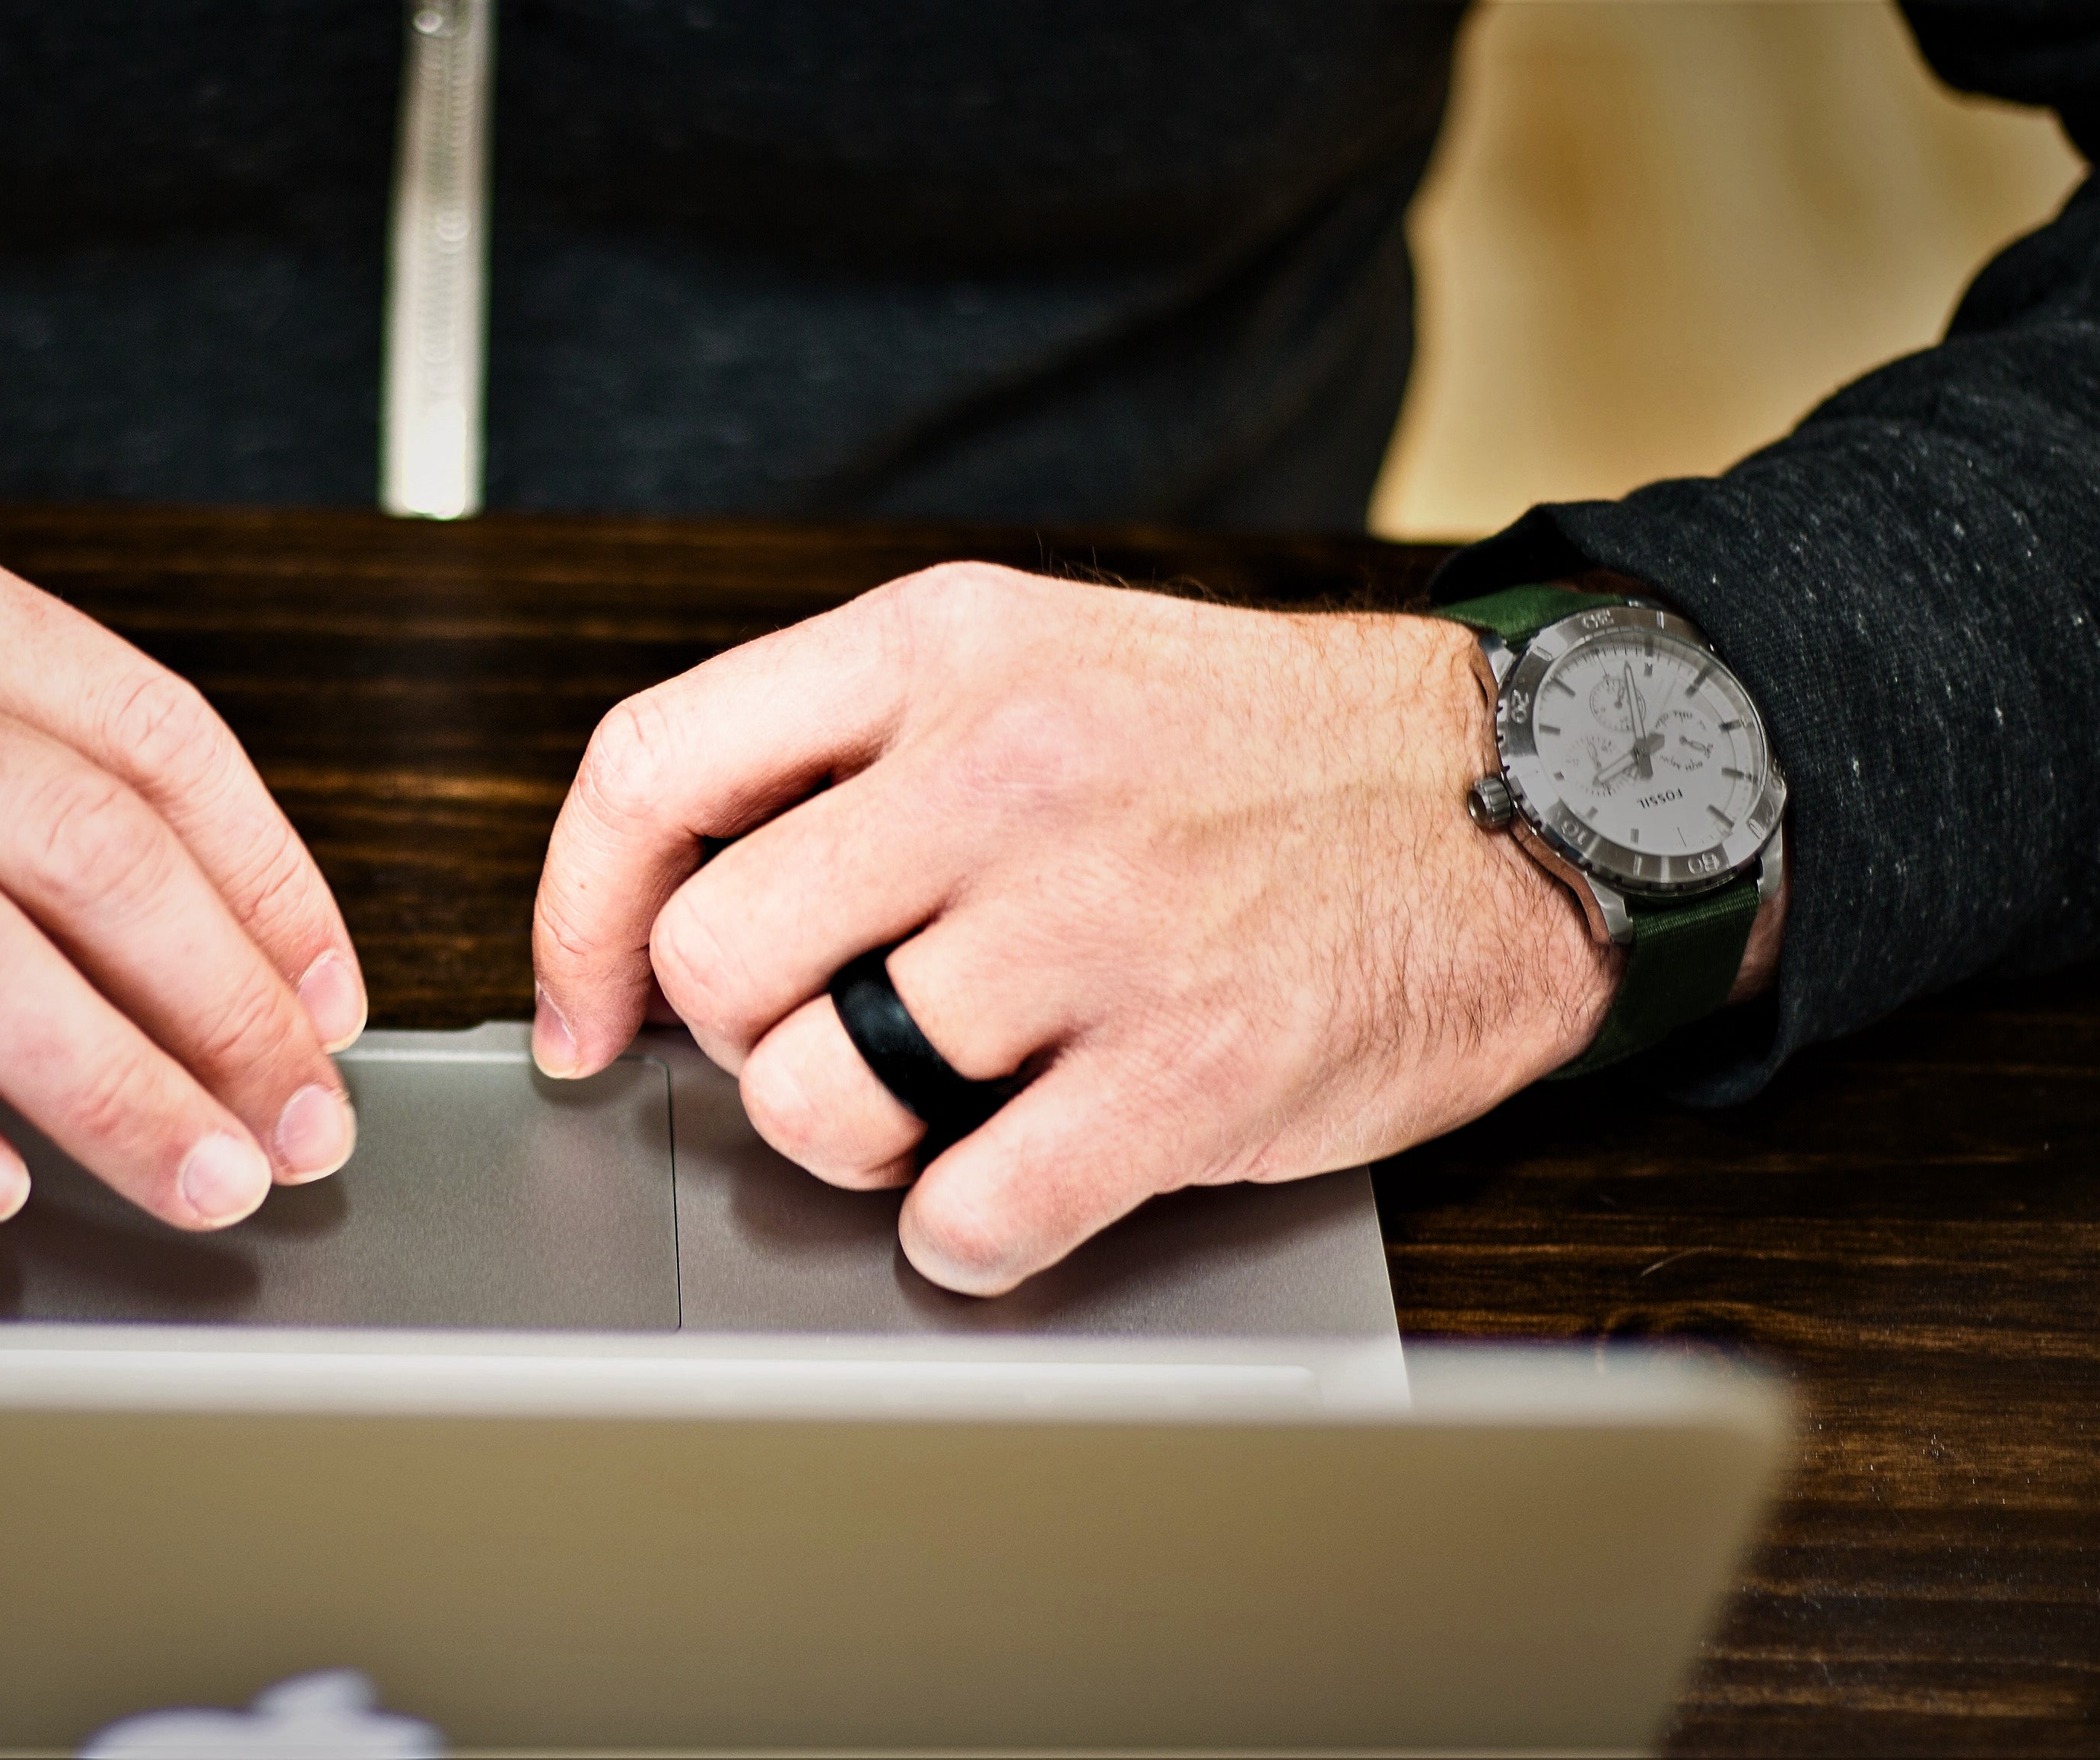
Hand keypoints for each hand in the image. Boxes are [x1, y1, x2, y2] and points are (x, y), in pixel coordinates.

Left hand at [530, 563, 1763, 1295]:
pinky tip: (1020, 1178)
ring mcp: (1100, 921)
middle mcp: (1006, 768)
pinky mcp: (1192, 1070)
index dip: (579, 915)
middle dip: (746, 1038)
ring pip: (819, 1099)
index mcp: (943, 648)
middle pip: (720, 960)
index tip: (589, 1010)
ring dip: (854, 1138)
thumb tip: (661, 913)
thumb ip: (850, 755)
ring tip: (944, 1099)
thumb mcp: (1037, 663)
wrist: (1519, 799)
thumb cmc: (1253, 755)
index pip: (652, 770)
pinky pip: (963, 1216)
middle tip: (834, 1037)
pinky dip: (962, 1231)